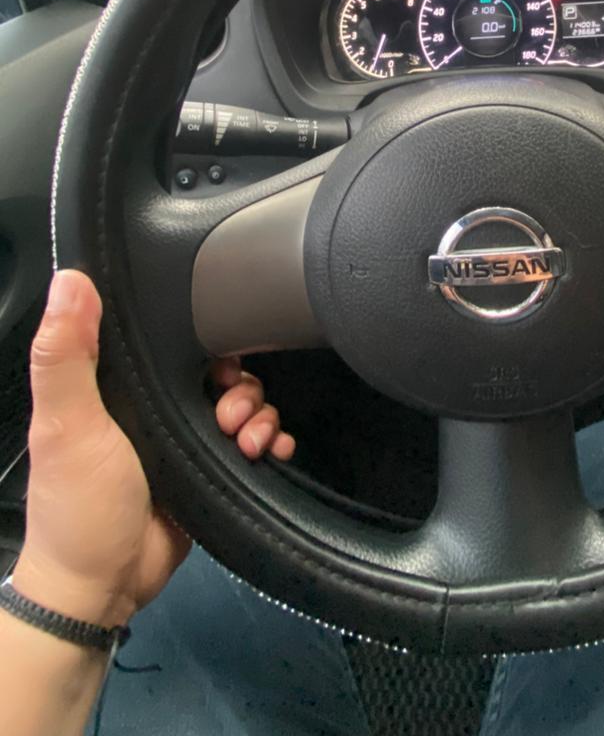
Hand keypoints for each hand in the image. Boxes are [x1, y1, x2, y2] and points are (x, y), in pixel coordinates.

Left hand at [12, 270, 294, 628]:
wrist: (102, 588)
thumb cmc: (78, 507)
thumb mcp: (67, 425)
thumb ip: (67, 355)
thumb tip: (71, 279)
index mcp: (118, 384)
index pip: (173, 338)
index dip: (204, 336)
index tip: (220, 354)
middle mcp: (155, 404)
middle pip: (219, 368)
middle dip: (241, 384)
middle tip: (229, 413)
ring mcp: (186, 437)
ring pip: (244, 402)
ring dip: (259, 415)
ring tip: (246, 441)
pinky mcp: (211, 469)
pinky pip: (256, 441)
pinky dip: (273, 440)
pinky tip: (270, 451)